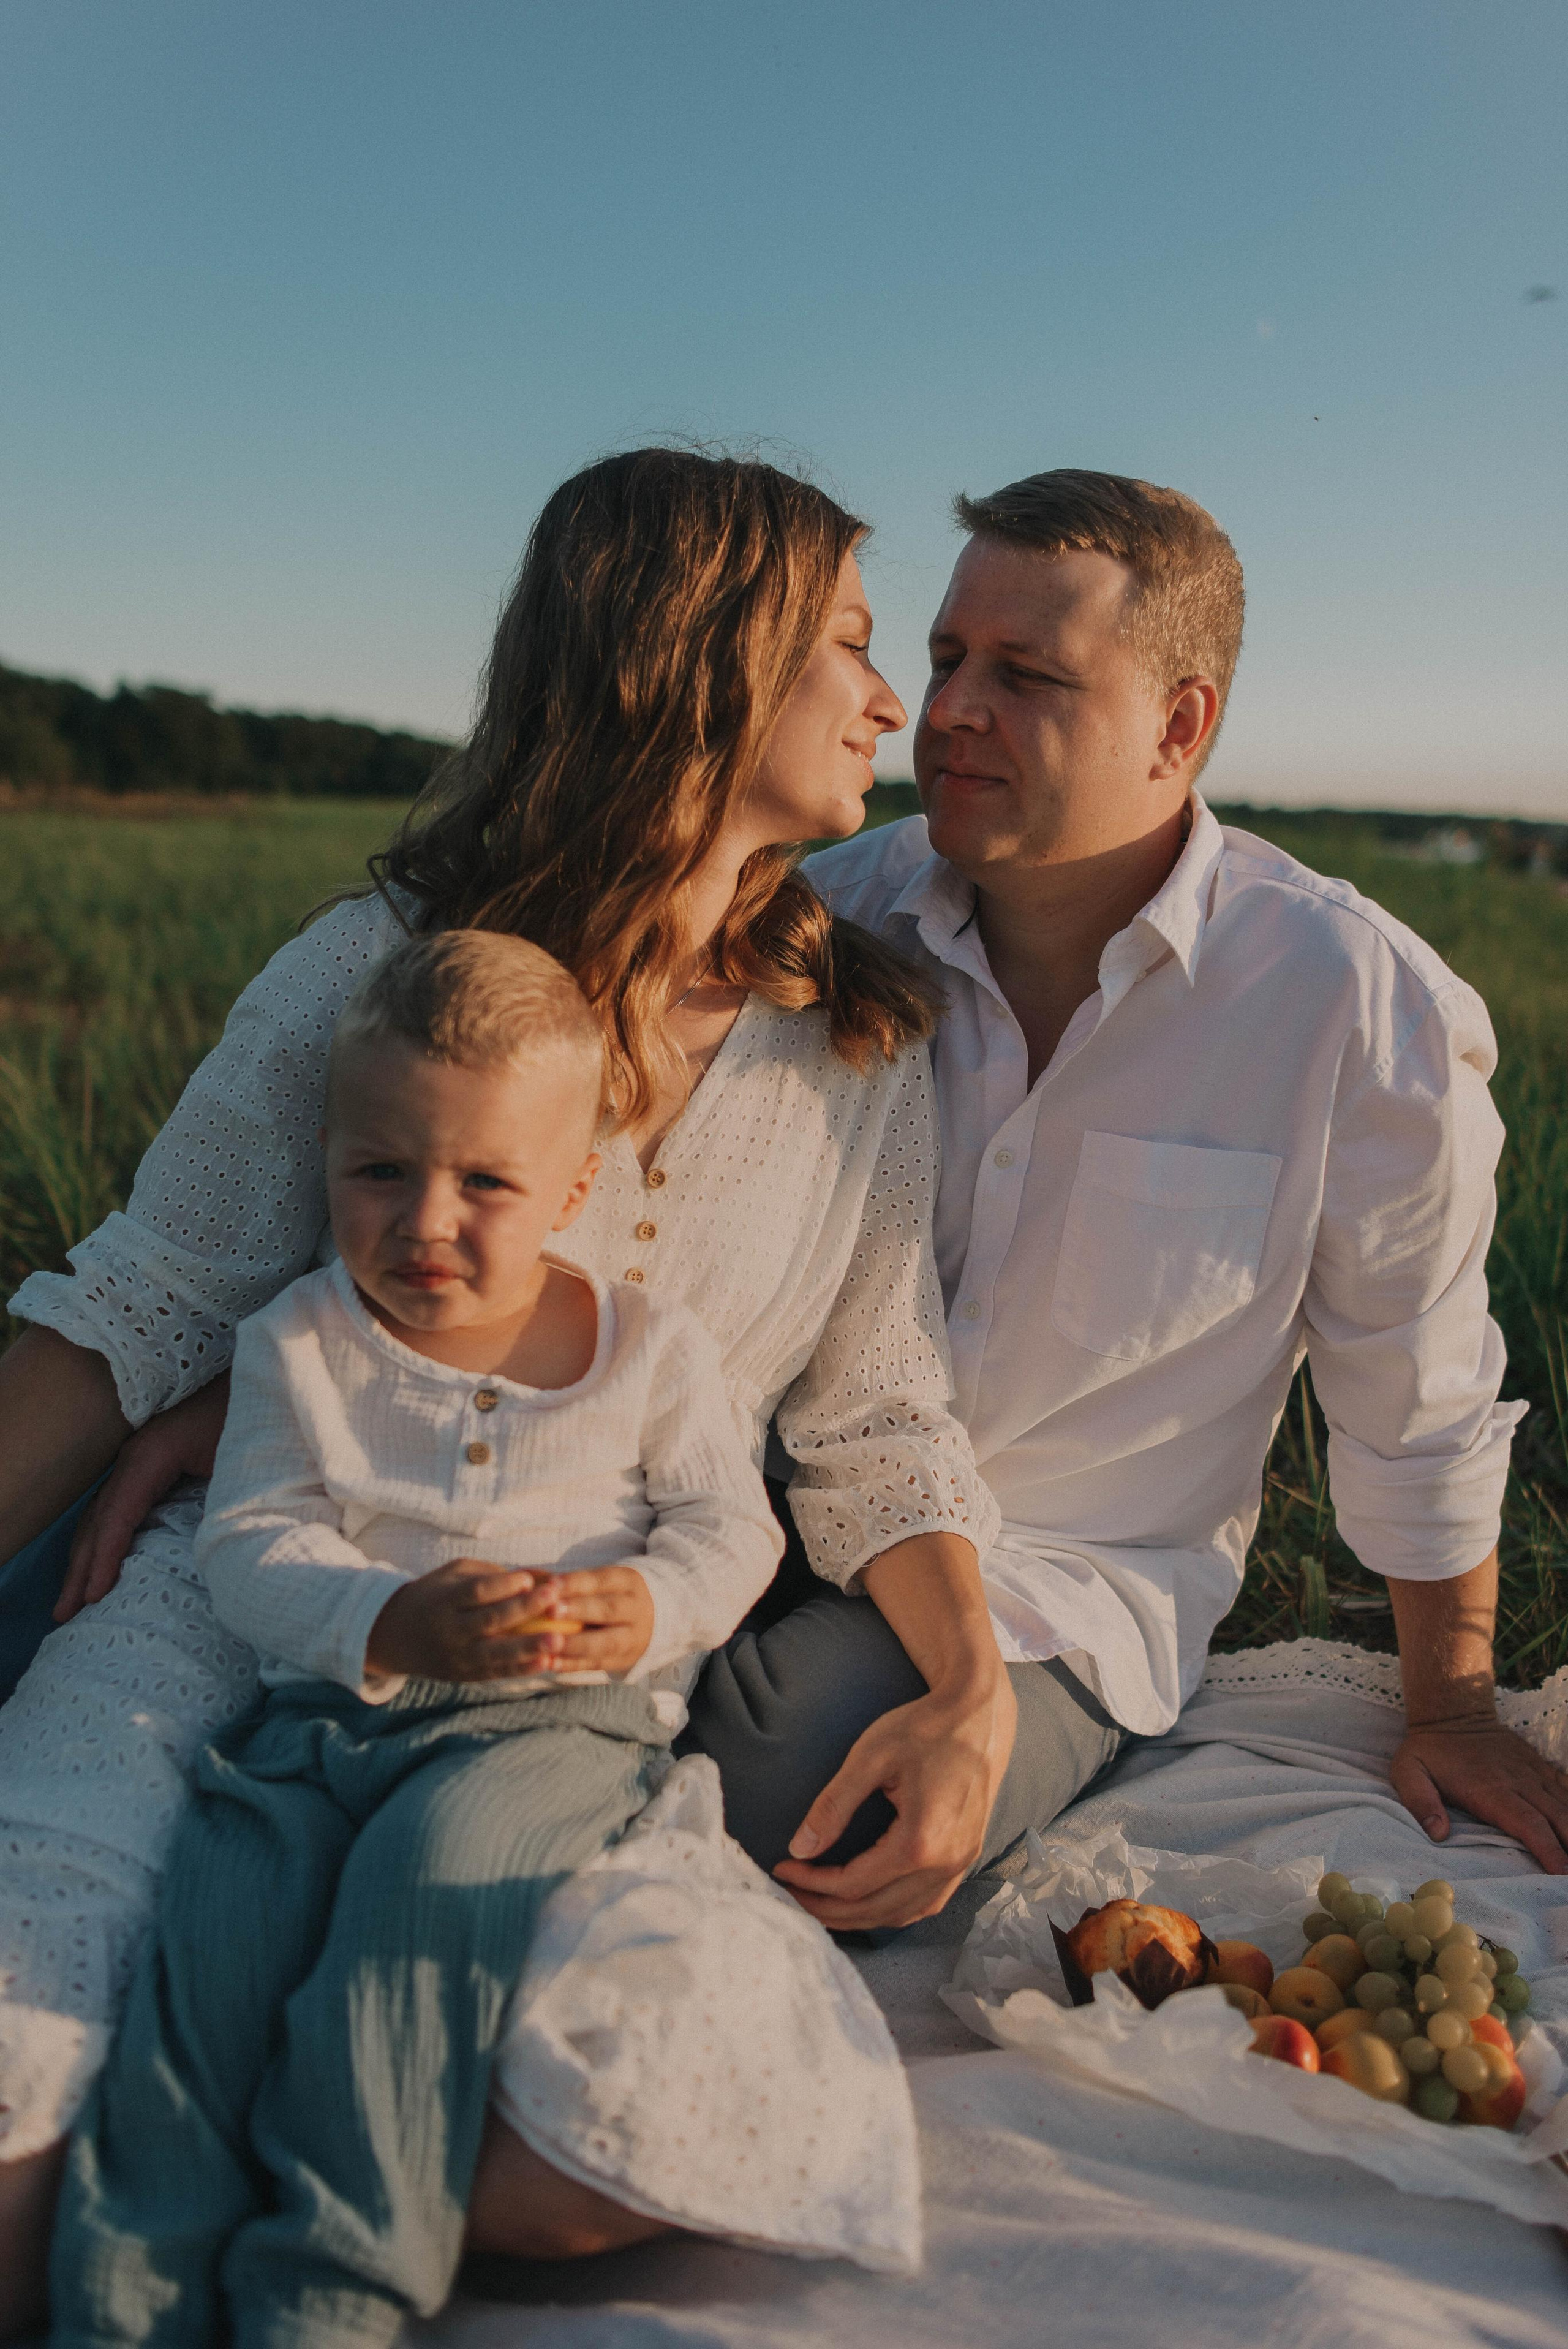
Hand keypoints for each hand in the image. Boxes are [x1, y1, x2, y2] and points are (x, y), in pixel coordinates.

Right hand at [54, 1373, 231, 1621]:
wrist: (257, 1379)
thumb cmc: (250, 1416)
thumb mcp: (239, 1458)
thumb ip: (222, 1501)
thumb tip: (216, 1552)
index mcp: (151, 1455)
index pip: (118, 1514)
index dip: (104, 1557)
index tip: (93, 1595)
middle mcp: (135, 1457)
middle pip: (99, 1518)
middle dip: (80, 1567)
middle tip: (65, 1612)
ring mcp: (137, 1460)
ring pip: (101, 1514)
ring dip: (83, 1557)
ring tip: (70, 1601)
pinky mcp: (149, 1465)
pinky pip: (116, 1506)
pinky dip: (101, 1538)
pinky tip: (95, 1564)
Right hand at [366, 1559, 570, 1682]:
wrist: (396, 1636)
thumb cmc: (438, 1595)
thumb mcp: (455, 1574)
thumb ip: (493, 1574)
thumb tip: (540, 1576)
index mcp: (445, 1599)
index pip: (476, 1592)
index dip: (503, 1586)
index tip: (530, 1579)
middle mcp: (450, 1630)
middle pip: (489, 1621)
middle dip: (524, 1609)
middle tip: (556, 1599)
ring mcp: (457, 1656)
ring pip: (495, 1653)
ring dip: (529, 1647)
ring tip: (559, 1640)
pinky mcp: (465, 1675)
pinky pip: (496, 1673)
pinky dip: (522, 1669)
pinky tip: (546, 1662)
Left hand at [535, 1566, 654, 1678]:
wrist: (653, 1620)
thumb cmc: (611, 1595)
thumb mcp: (603, 1582)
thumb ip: (570, 1581)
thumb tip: (529, 1577)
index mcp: (628, 1582)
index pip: (602, 1580)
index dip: (576, 1582)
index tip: (551, 1584)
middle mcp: (636, 1609)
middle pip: (609, 1609)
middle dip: (579, 1610)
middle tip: (551, 1610)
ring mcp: (633, 1638)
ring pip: (606, 1642)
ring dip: (576, 1644)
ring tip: (548, 1643)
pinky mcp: (623, 1660)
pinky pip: (598, 1663)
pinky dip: (573, 1664)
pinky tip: (550, 1663)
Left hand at [772, 1667, 1016, 1931]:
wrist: (978, 1716)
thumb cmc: (923, 1729)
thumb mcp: (870, 1758)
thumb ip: (833, 1806)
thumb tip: (799, 1849)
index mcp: (920, 1841)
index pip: (854, 1884)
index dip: (812, 1883)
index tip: (783, 1868)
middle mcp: (945, 1863)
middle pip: (875, 1910)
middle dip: (827, 1908)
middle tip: (791, 1894)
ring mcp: (961, 1864)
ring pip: (901, 1915)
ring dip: (857, 1916)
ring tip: (819, 1901)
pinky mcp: (966, 1858)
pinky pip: (926, 1903)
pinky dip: (890, 1911)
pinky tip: (866, 1901)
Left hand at [1392, 1716, 1567, 1875]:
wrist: (1453, 1711)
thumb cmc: (1430, 1750)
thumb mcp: (1408, 1772)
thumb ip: (1420, 1802)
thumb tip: (1438, 1834)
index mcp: (1490, 1790)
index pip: (1527, 1824)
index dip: (1548, 1849)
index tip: (1562, 1874)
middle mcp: (1519, 1782)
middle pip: (1556, 1819)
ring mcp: (1532, 1773)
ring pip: (1566, 1805)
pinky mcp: (1539, 1767)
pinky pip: (1566, 1787)